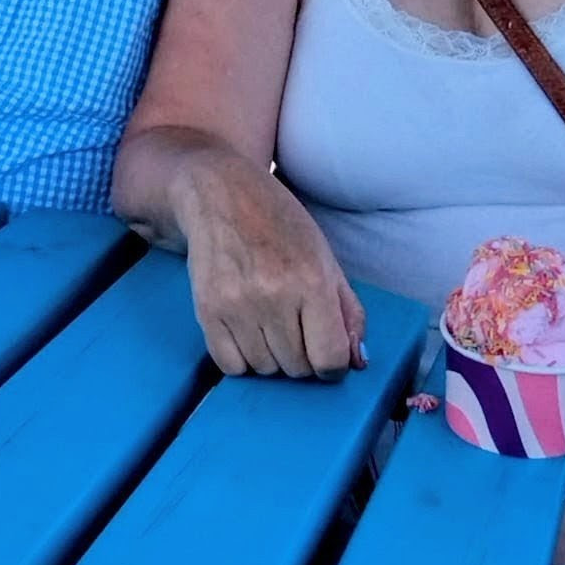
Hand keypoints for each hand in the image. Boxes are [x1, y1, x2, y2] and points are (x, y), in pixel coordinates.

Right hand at [177, 156, 364, 380]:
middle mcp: (274, 297)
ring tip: (270, 322)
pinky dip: (243, 359)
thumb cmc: (280, 223)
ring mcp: (236, 306)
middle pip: (297, 368)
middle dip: (303, 357)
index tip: (328, 353)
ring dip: (273, 358)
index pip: (330, 359)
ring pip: (265, 370)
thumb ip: (349, 312)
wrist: (222, 193)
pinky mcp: (207, 311)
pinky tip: (248, 332)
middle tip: (296, 327)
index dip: (334, 365)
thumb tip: (357, 362)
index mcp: (312, 282)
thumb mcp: (327, 259)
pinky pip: (230, 366)